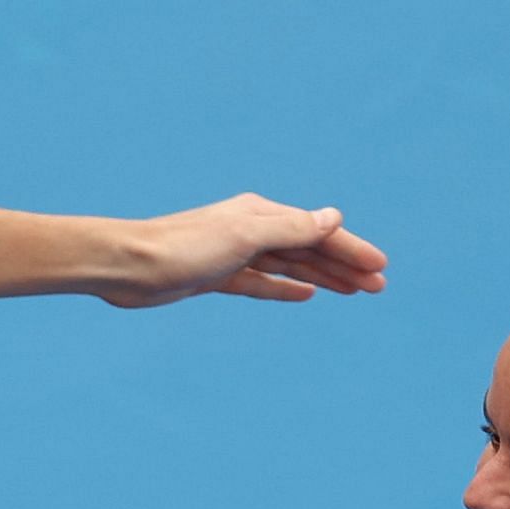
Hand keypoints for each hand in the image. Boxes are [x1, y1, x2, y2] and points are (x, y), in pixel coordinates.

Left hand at [96, 193, 387, 308]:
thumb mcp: (245, 236)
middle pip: (308, 248)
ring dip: (322, 276)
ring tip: (353, 291)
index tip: (380, 269)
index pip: (317, 231)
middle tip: (378, 286)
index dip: (351, 250)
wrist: (129, 266)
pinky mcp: (215, 276)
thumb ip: (290, 229)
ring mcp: (233, 253)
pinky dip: (284, 287)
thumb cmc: (184, 248)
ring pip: (289, 266)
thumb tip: (332, 217)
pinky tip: (305, 294)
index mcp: (260, 214)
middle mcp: (250, 229)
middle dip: (344, 265)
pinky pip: (261, 282)